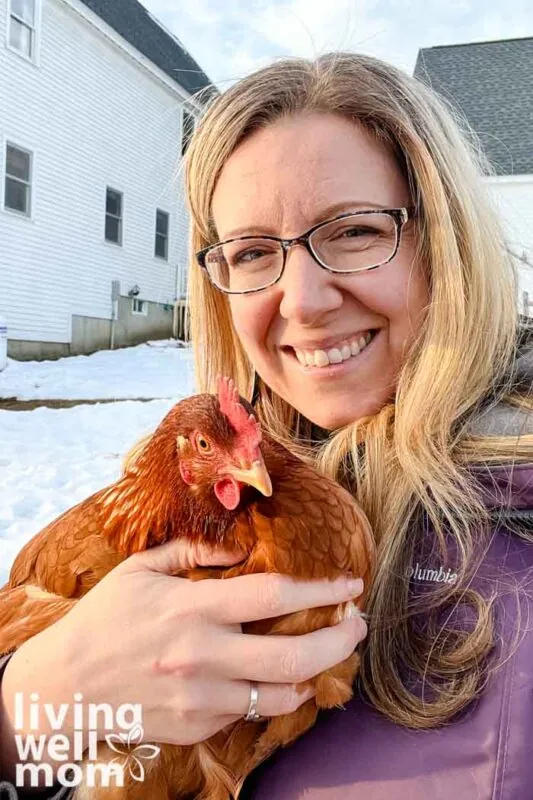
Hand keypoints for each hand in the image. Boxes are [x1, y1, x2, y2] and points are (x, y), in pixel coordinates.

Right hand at [3, 538, 366, 753]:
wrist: (64, 687)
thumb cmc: (104, 619)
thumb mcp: (140, 570)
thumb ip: (191, 551)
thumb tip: (239, 549)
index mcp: (192, 608)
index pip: (273, 595)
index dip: (320, 589)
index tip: (349, 584)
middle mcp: (203, 655)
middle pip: (294, 655)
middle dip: (340, 640)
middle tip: (358, 625)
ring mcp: (201, 698)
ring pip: (281, 695)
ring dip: (315, 675)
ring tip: (327, 657)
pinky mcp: (195, 727)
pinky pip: (248, 714)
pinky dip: (272, 697)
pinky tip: (278, 682)